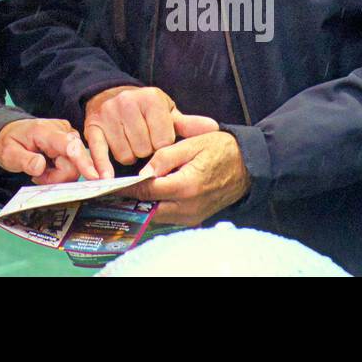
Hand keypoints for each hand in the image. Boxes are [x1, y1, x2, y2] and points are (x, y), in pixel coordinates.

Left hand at [0, 119, 99, 184]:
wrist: (12, 134)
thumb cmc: (11, 143)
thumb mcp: (9, 153)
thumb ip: (24, 160)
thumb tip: (40, 166)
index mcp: (45, 131)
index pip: (68, 146)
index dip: (82, 161)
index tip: (94, 176)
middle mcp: (61, 130)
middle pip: (73, 162)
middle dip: (56, 177)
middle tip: (37, 176)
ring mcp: (68, 136)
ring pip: (74, 167)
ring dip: (57, 176)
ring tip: (40, 171)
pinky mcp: (71, 143)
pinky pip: (73, 165)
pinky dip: (60, 172)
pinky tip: (48, 168)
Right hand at [82, 85, 219, 178]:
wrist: (111, 94)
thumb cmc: (145, 109)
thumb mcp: (167, 112)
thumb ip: (188, 124)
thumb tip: (214, 128)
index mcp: (151, 99)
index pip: (163, 140)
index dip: (163, 146)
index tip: (159, 141)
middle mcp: (128, 103)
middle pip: (144, 149)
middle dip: (146, 153)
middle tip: (144, 145)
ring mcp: (108, 115)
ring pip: (125, 154)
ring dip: (129, 157)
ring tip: (130, 145)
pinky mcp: (92, 127)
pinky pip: (98, 152)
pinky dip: (102, 167)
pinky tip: (105, 178)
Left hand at [126, 130, 249, 225]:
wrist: (248, 165)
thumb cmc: (220, 149)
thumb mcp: (191, 144)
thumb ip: (164, 157)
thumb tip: (143, 172)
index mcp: (186, 186)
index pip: (148, 190)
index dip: (129, 187)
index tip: (112, 183)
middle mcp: (189, 206)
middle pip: (150, 209)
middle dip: (134, 199)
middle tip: (118, 188)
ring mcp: (193, 215)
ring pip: (159, 215)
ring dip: (145, 204)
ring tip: (132, 189)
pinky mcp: (196, 217)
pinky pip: (170, 216)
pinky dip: (158, 207)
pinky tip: (152, 193)